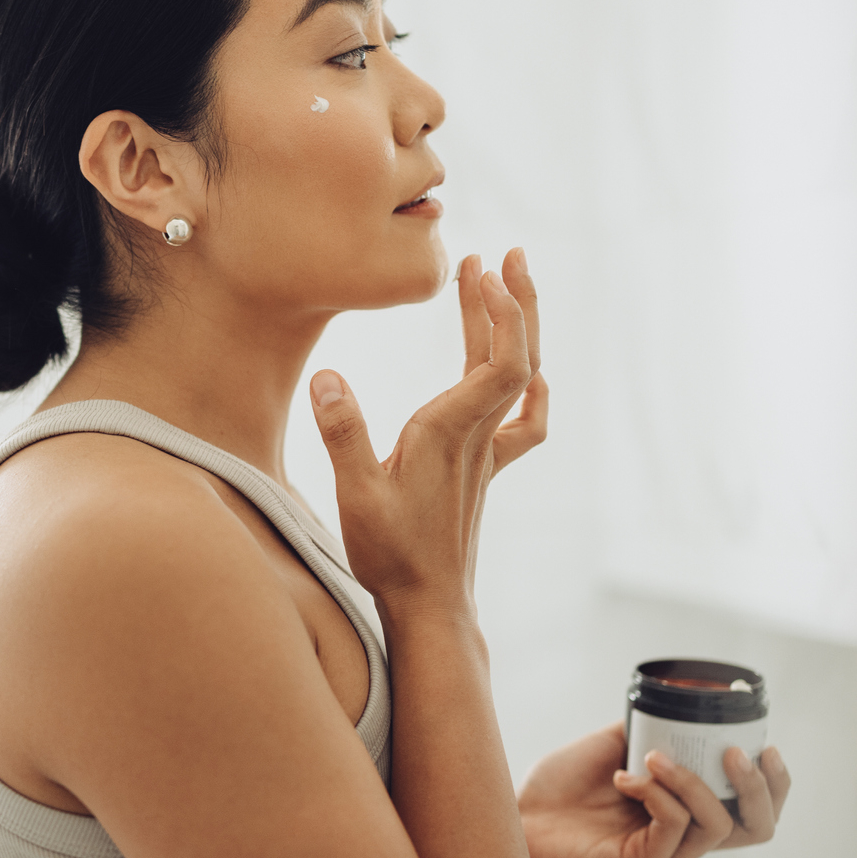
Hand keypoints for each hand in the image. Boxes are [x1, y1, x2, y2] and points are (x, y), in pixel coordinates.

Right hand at [310, 249, 547, 613]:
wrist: (429, 605)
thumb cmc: (392, 555)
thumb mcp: (355, 495)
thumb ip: (343, 434)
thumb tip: (327, 376)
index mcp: (450, 432)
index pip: (502, 364)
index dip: (503, 313)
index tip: (482, 270)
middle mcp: (476, 435)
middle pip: (518, 356)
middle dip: (514, 300)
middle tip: (502, 253)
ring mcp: (485, 451)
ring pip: (517, 378)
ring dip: (513, 327)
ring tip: (495, 281)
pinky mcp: (482, 467)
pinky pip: (521, 419)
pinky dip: (529, 386)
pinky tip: (527, 371)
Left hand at [516, 722, 792, 857]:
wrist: (514, 815)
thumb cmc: (559, 788)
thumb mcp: (613, 747)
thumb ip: (648, 731)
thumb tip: (677, 699)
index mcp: (686, 816)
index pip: (753, 813)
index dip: (774, 786)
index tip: (765, 746)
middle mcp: (684, 841)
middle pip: (756, 829)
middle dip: (757, 788)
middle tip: (732, 753)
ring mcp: (666, 857)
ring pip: (716, 824)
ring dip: (690, 779)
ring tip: (651, 757)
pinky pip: (673, 826)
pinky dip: (656, 792)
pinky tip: (625, 778)